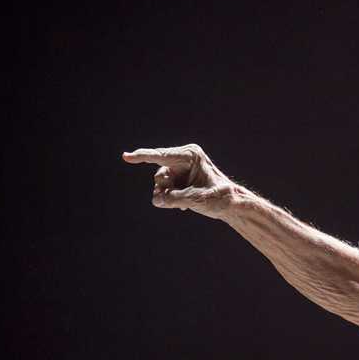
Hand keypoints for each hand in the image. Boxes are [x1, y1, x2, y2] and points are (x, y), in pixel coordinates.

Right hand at [123, 144, 237, 219]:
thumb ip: (174, 198)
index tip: (126, 156)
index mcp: (190, 156)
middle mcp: (184, 158)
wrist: (232, 204)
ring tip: (186, 202)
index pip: (161, 157)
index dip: (142, 156)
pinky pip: (166, 187)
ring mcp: (182, 167)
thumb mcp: (196, 199)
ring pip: (161, 183)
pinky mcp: (181, 176)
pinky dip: (172, 196)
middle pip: (160, 175)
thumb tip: (156, 200)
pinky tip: (186, 203)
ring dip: (170, 195)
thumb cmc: (220, 198)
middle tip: (179, 200)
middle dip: (165, 190)